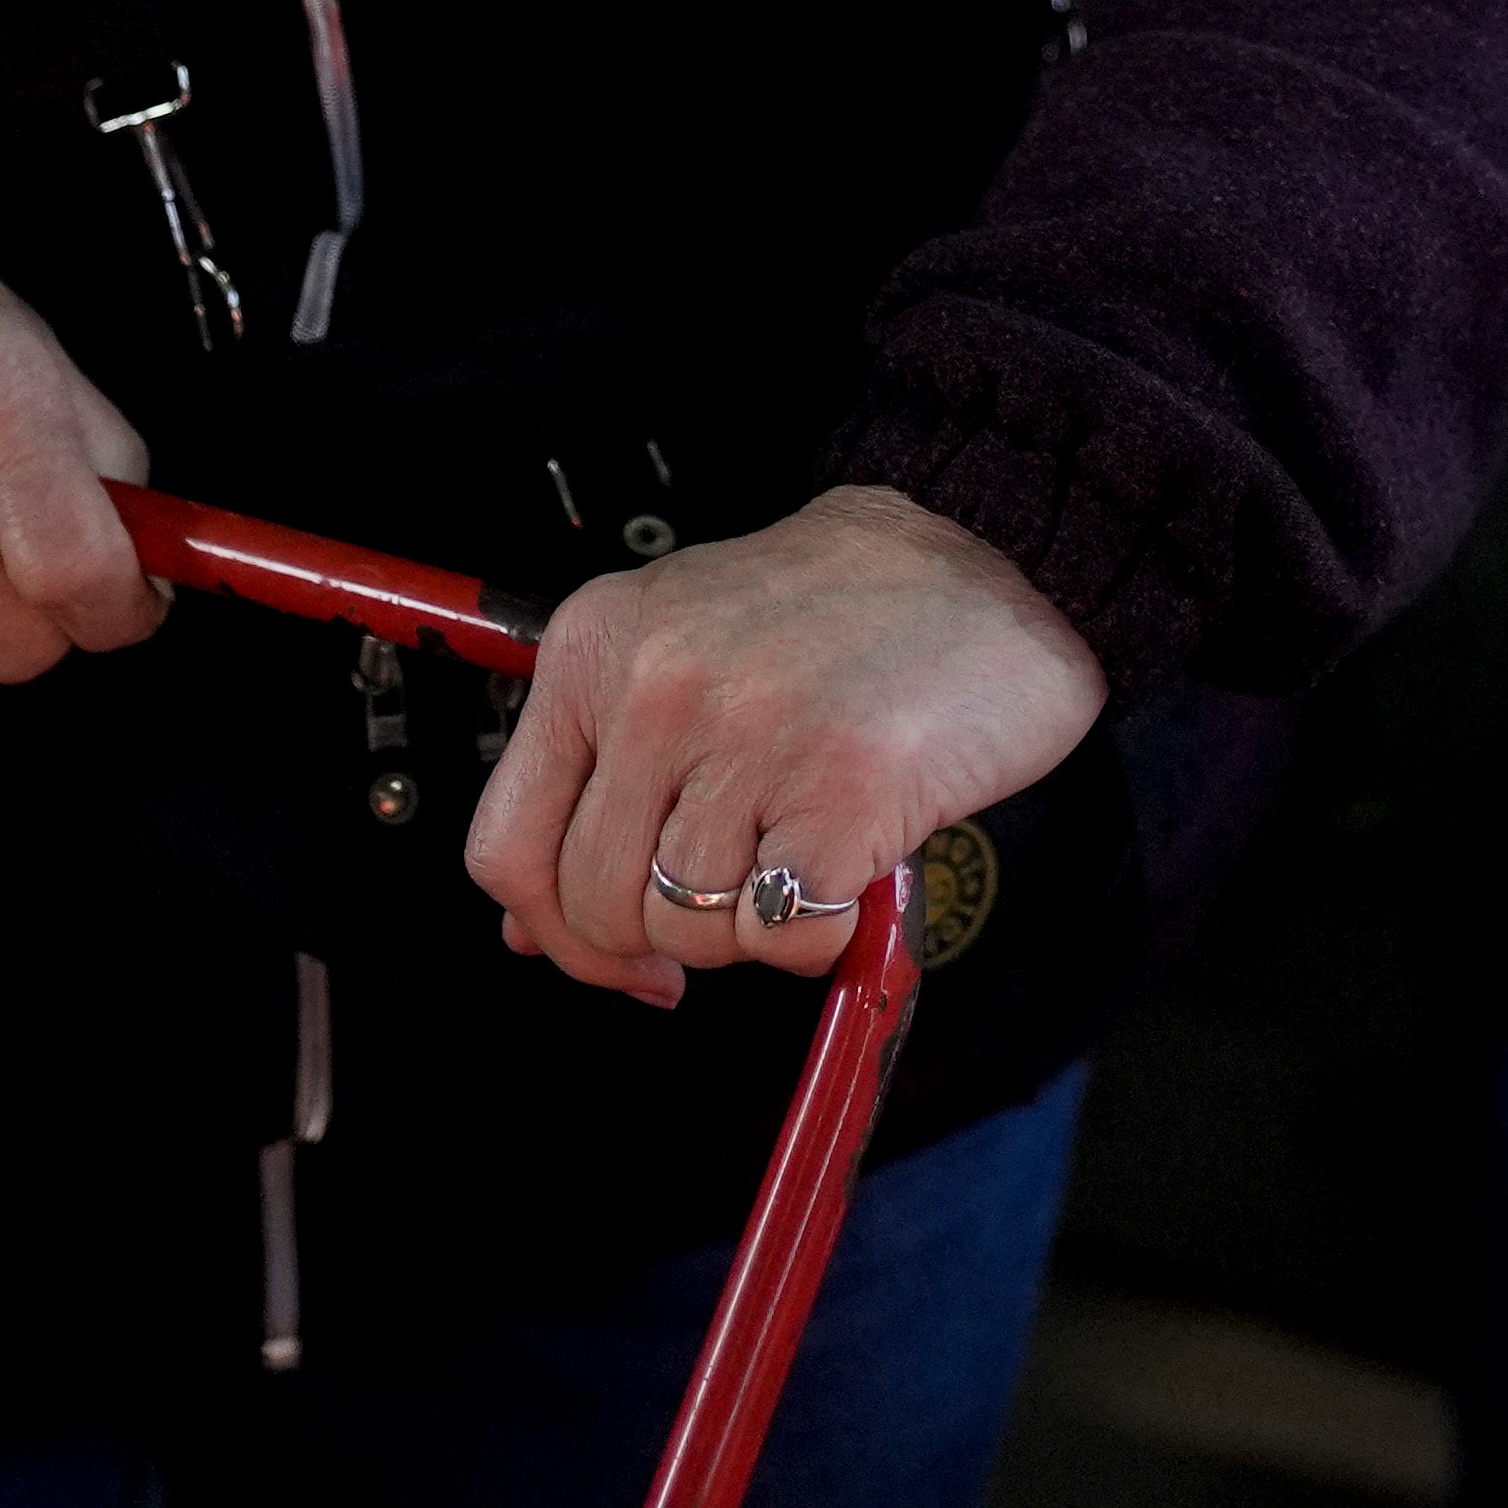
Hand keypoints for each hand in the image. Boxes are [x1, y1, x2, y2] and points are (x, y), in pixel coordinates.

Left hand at [461, 486, 1104, 1006]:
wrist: (1001, 558)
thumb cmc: (849, 605)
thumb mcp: (685, 644)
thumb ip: (603, 768)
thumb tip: (530, 921)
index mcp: (599, 644)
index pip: (506, 845)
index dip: (551, 931)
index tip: (606, 949)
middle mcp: (659, 688)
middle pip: (596, 906)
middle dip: (660, 939)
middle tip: (732, 900)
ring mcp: (750, 739)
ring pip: (688, 931)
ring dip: (751, 926)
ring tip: (801, 853)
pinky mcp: (842, 793)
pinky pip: (785, 940)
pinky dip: (819, 934)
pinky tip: (847, 871)